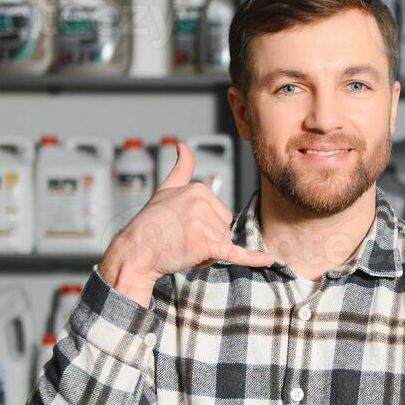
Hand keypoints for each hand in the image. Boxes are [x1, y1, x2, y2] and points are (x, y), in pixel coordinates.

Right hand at [100, 142, 273, 305]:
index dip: (205, 227)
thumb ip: (180, 168)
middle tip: (181, 240)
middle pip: (224, 229)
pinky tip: (269, 259)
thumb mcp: (166, 189)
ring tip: (182, 248)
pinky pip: (234, 253)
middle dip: (208, 241)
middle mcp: (202, 203)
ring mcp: (203, 224)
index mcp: (198, 189)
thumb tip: (182, 145)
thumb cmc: (150, 222)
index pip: (221, 214)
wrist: (135, 251)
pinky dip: (252, 258)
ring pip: (223, 244)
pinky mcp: (204, 245)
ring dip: (207, 253)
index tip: (182, 227)